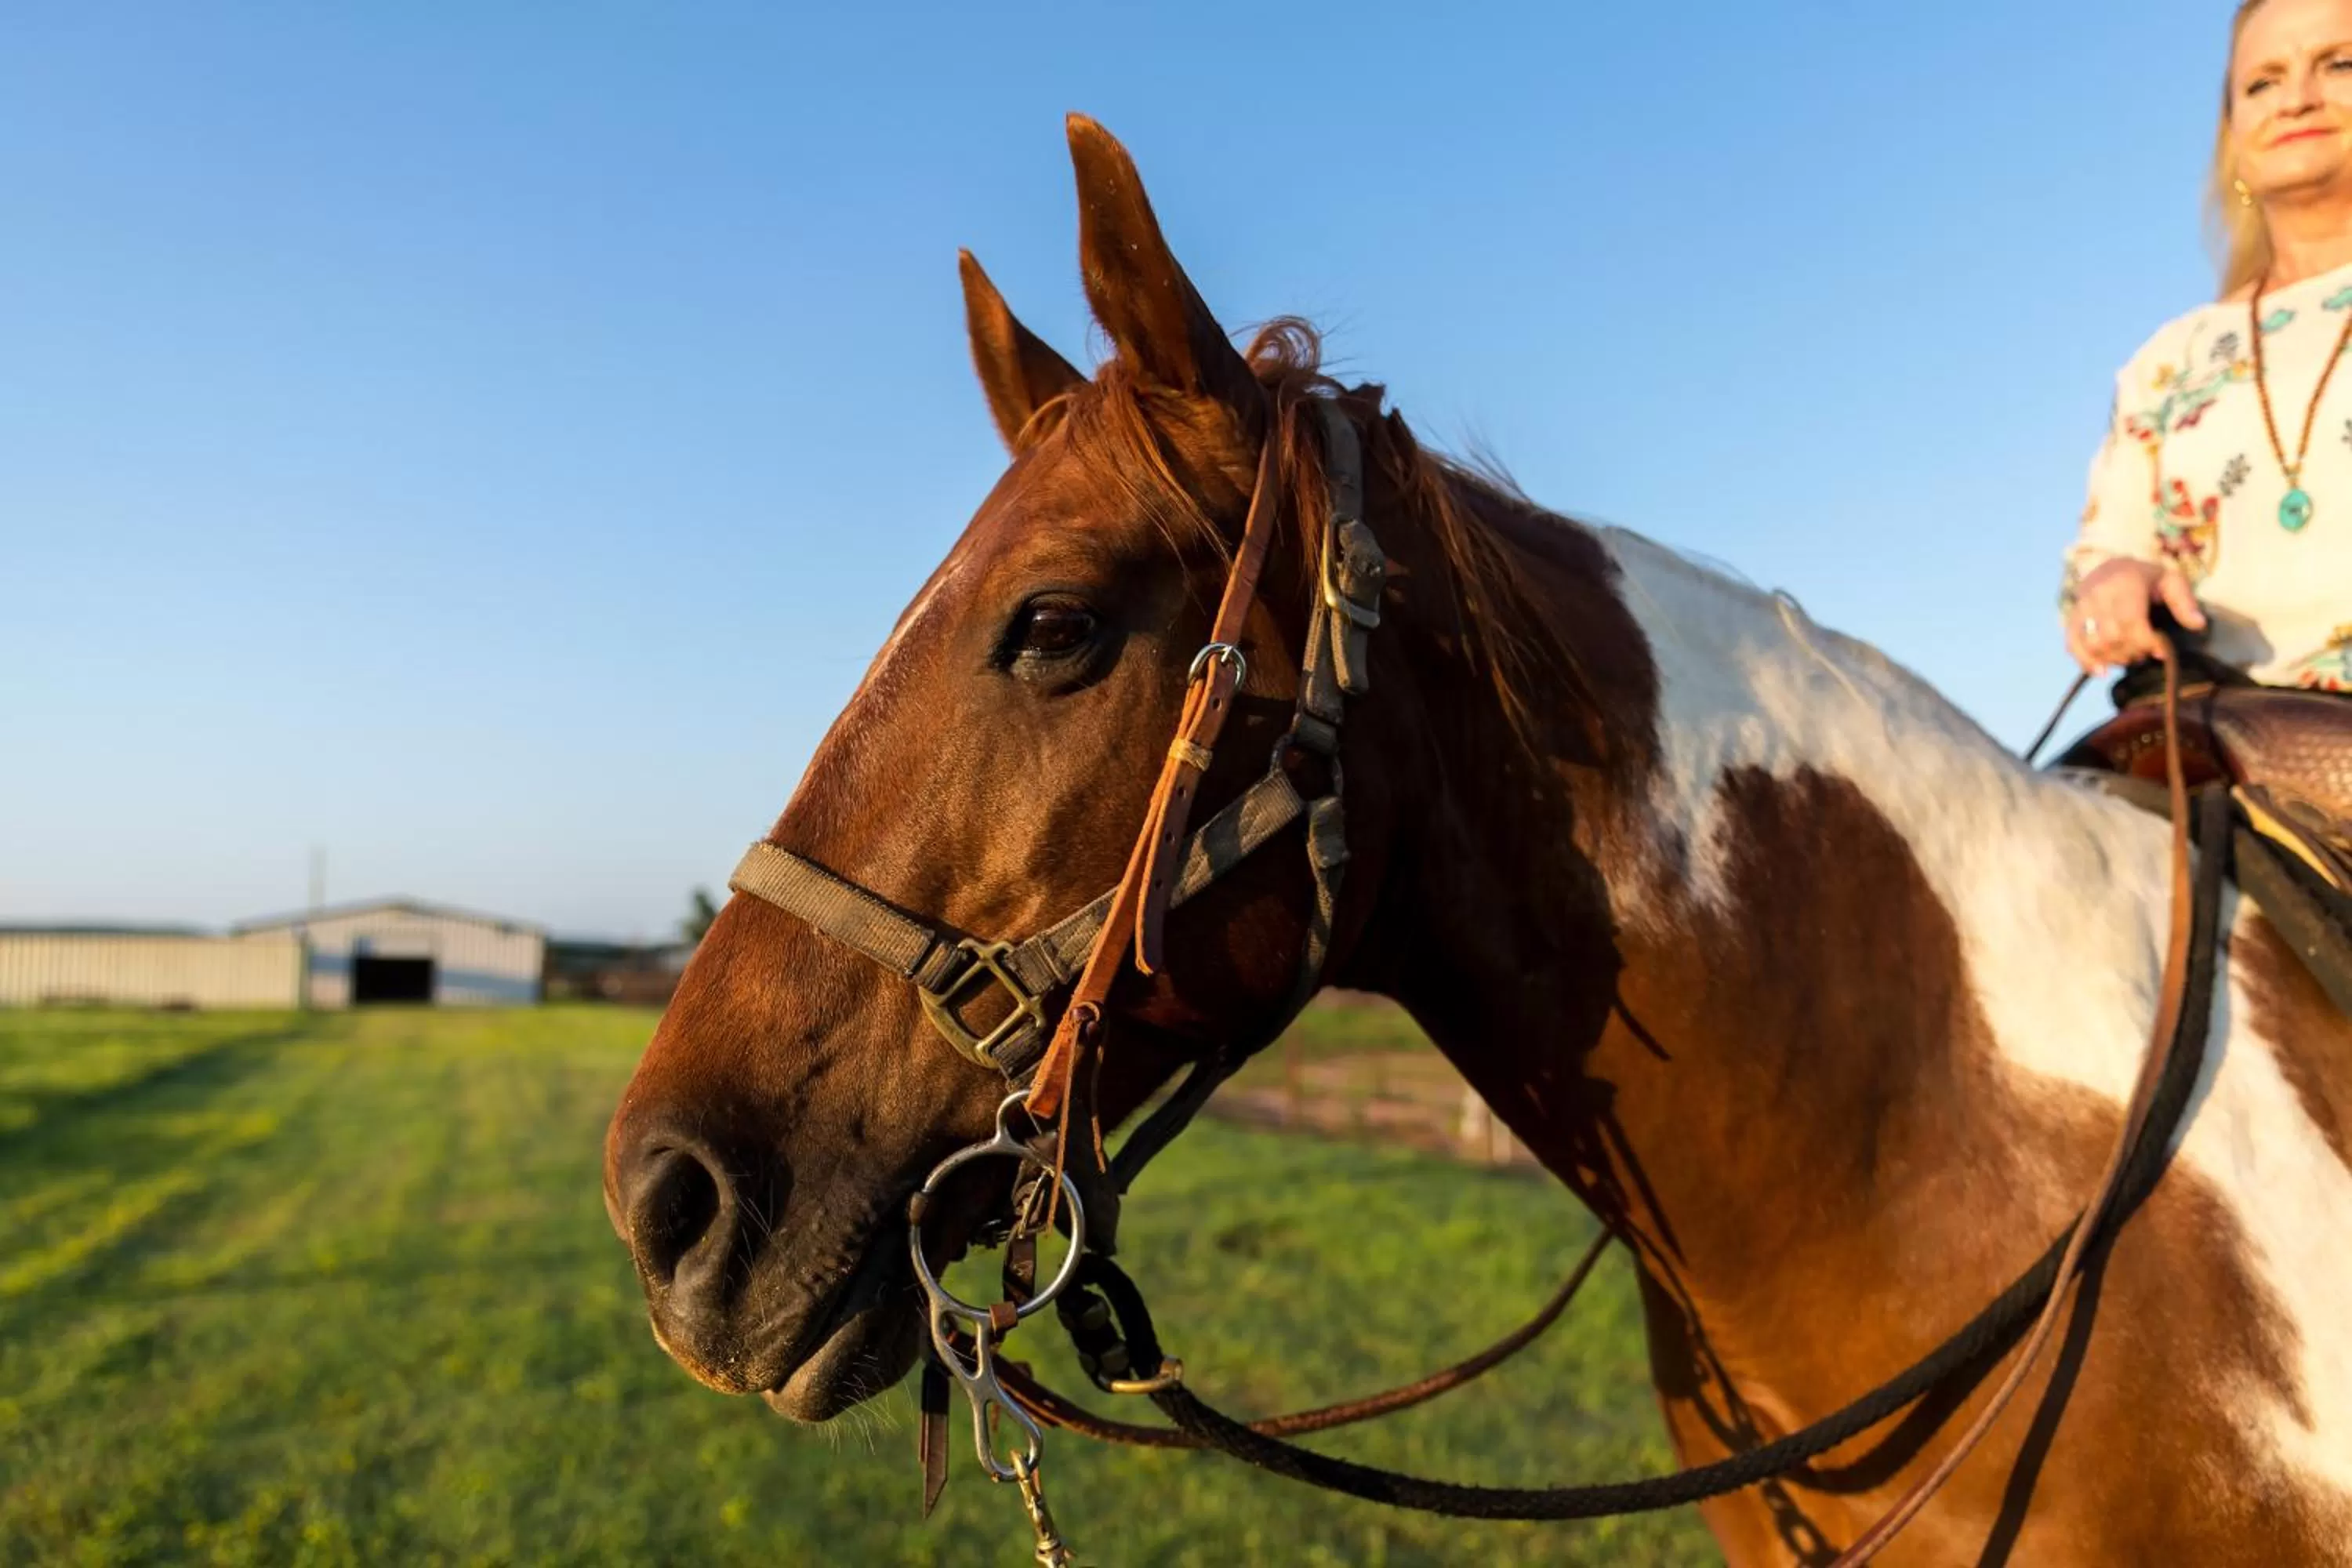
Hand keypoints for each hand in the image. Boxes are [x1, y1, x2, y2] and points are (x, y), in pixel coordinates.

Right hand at [2065, 558, 2207, 674]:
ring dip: (2114, 659)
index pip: (2130, 621)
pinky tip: (2102, 671)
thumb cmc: (2146, 579)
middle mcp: (2098, 595)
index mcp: (2125, 583)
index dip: (2146, 642)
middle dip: (2132, 652)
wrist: (2108, 568)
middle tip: (2145, 652)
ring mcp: (2081, 608)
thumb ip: (2184, 602)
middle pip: (2112, 637)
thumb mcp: (2171, 581)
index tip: (2160, 651)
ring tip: (2129, 656)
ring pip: (2094, 644)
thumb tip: (2199, 625)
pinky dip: (2086, 662)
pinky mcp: (2071, 620)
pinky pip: (2073, 645)